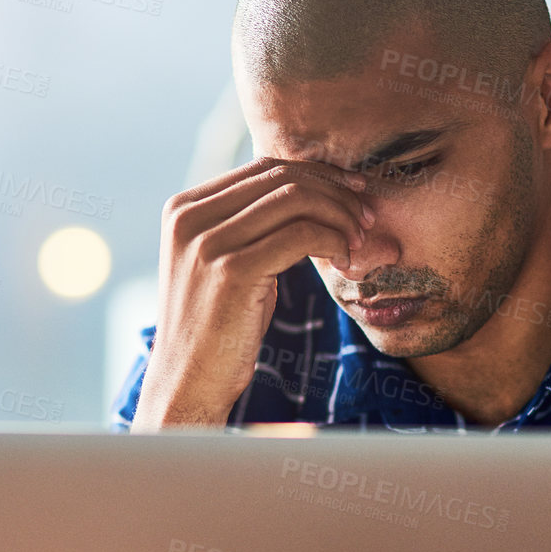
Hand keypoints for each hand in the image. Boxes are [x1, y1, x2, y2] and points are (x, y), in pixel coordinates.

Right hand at [131, 157, 371, 429]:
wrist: (189, 383)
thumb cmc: (219, 330)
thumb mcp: (230, 265)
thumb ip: (253, 227)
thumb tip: (312, 194)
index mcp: (183, 208)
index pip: (262, 168)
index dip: (316, 174)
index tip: (353, 192)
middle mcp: (188, 217)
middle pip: (280, 177)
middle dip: (334, 192)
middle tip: (367, 215)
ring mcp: (207, 242)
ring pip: (294, 199)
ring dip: (339, 215)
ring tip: (360, 239)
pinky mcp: (231, 270)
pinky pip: (301, 235)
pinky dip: (333, 240)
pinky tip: (345, 260)